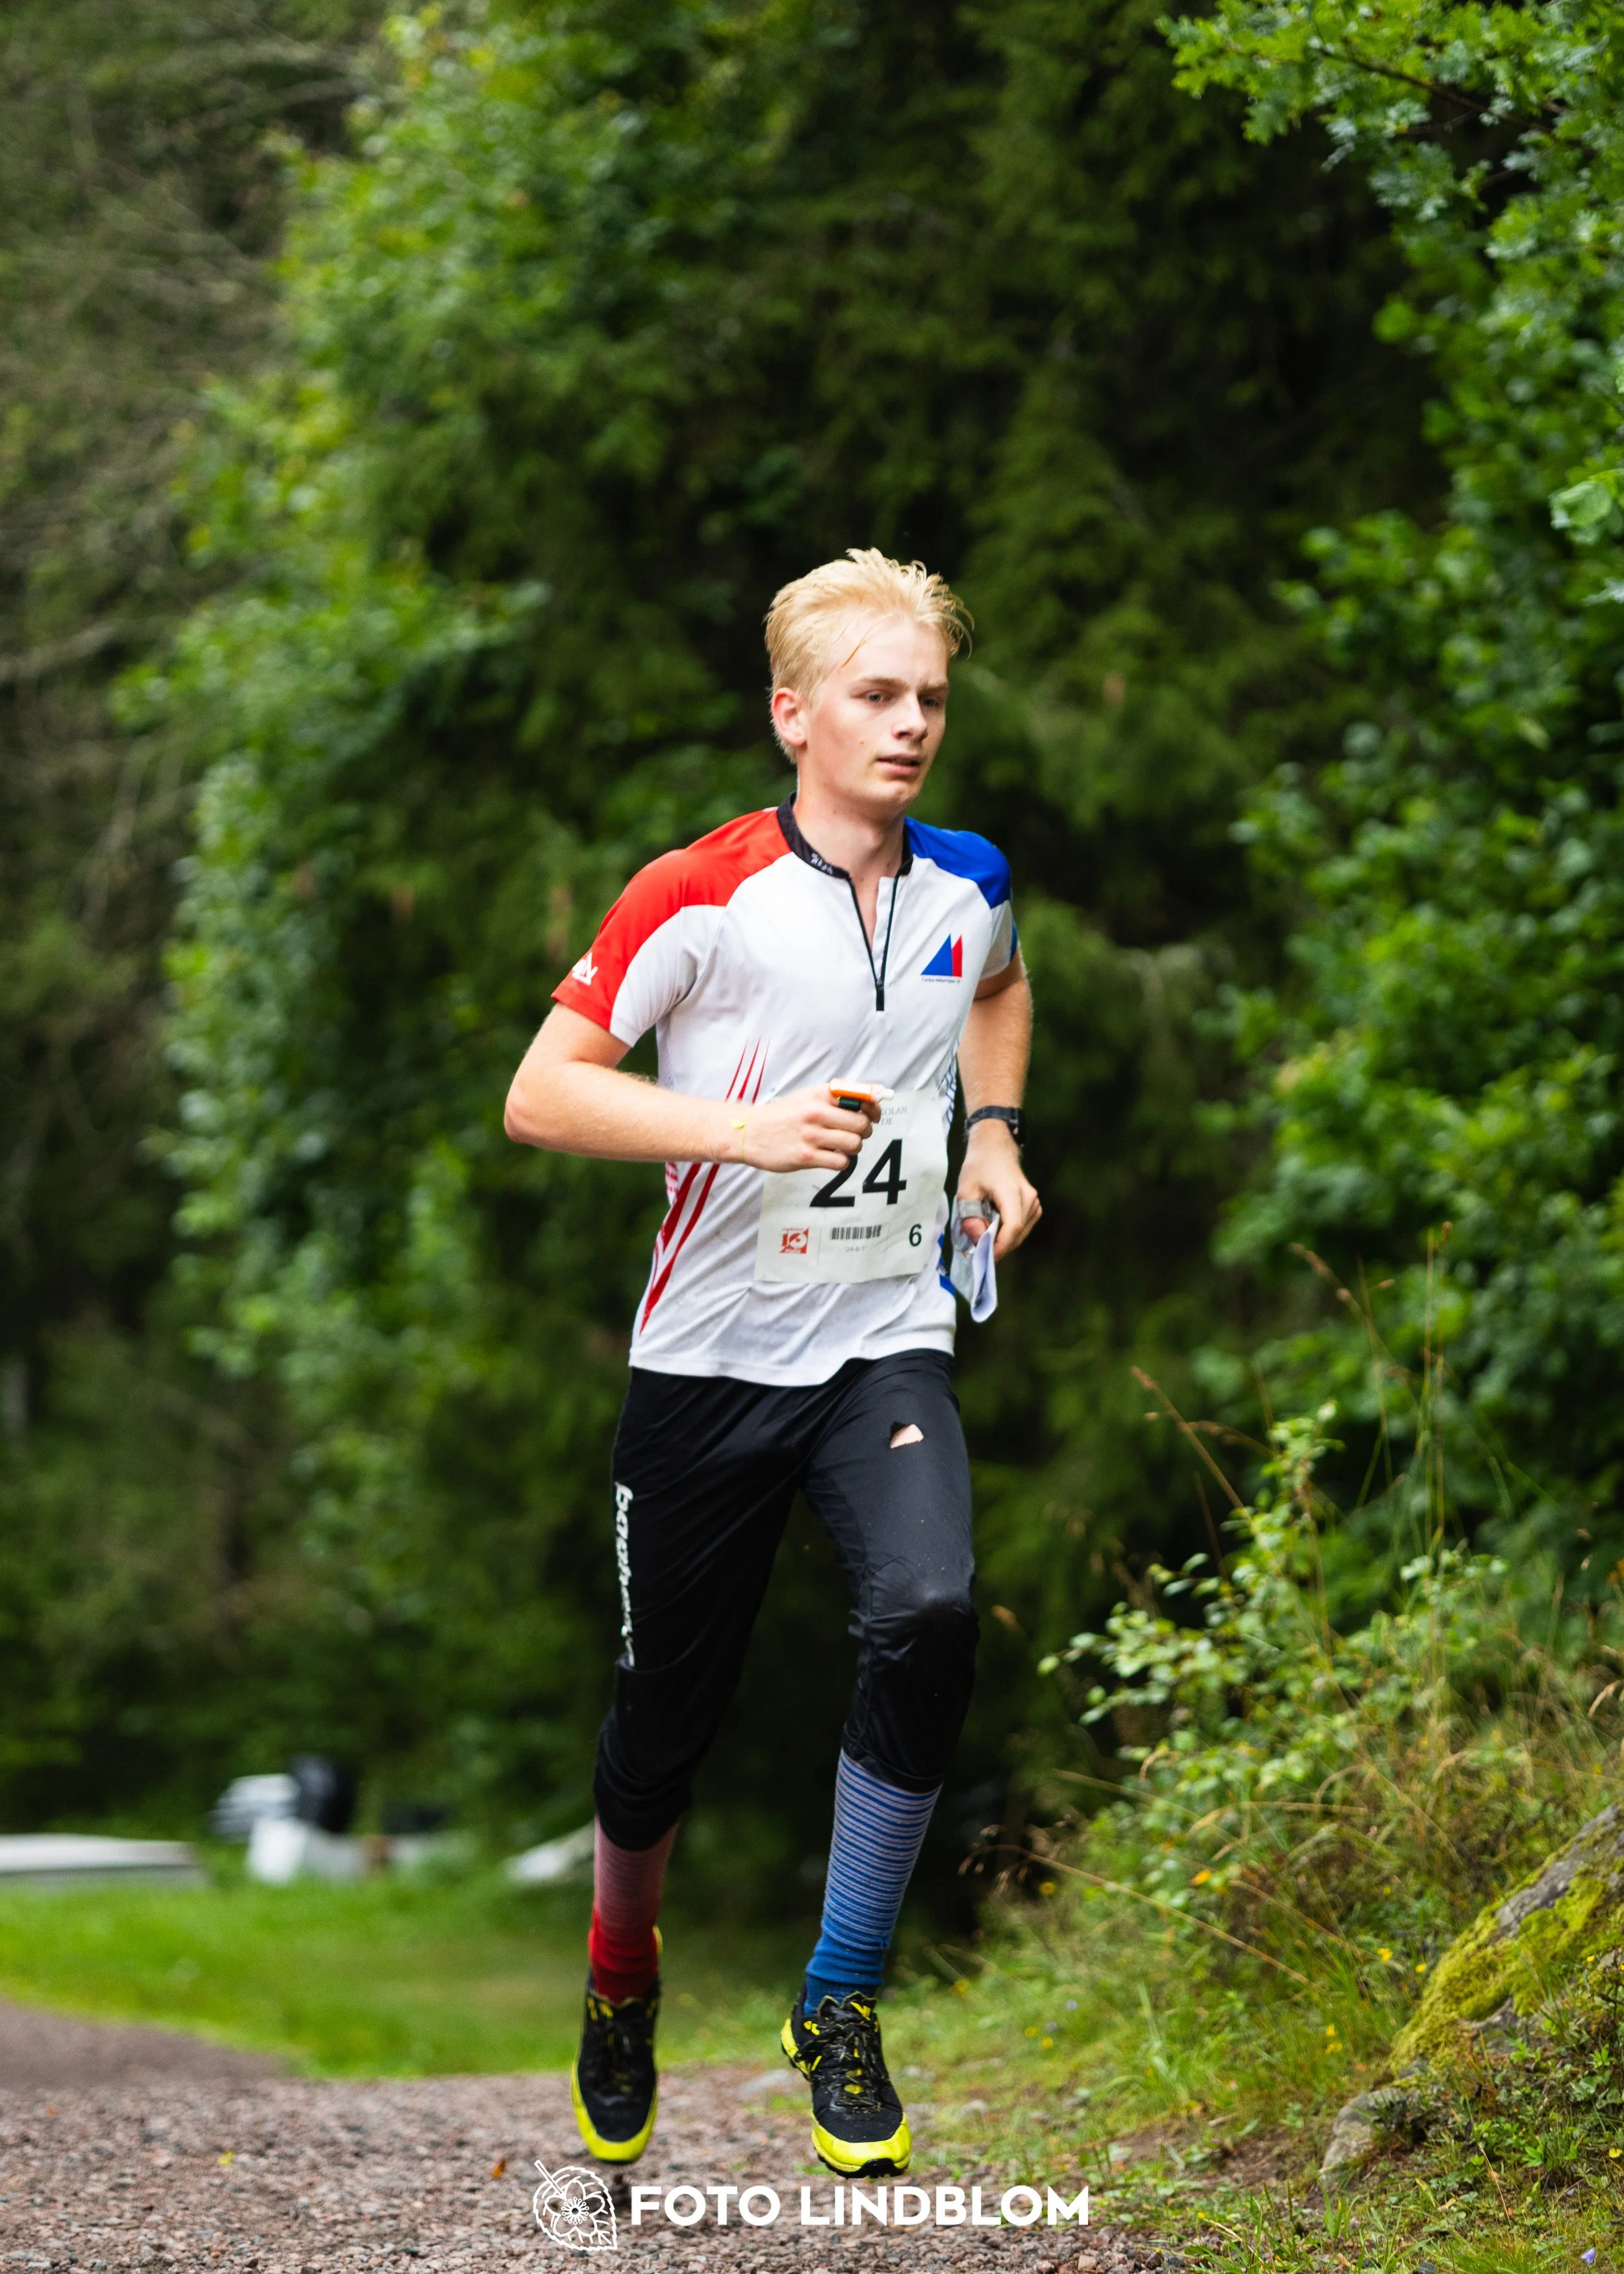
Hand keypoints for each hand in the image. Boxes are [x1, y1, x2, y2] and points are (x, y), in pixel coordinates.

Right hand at [735, 1086, 881, 1172]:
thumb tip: (871, 1099)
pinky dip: (841, 1161)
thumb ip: (835, 1097)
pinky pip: (841, 1162)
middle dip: (864, 1131)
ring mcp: (811, 1135)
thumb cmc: (782, 1115)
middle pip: (861, 1124)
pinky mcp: (806, 1157)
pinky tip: (831, 1156)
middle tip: (856, 1134)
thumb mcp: (806, 1096)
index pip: (861, 1098)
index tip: (873, 1115)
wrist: (749, 1132)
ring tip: (841, 1145)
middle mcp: (816, 1113)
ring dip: (853, 1147)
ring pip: (854, 1144)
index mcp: (819, 1094)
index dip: (873, 1109)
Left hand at [957, 1122, 1040, 1259]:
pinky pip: (1024, 1227)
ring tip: (985, 1238)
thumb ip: (970, 1217)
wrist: (995, 1148)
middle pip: (1017, 1233)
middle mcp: (1029, 1198)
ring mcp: (1034, 1202)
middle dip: (999, 1246)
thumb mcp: (966, 1191)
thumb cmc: (979, 1167)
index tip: (985, 1258)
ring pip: (1021, 1232)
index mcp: (1012, 1192)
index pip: (1012, 1227)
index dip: (1000, 1246)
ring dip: (1004, 1240)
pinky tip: (996, 1229)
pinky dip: (1010, 1233)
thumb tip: (978, 1242)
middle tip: (978, 1252)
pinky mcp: (1034, 1205)